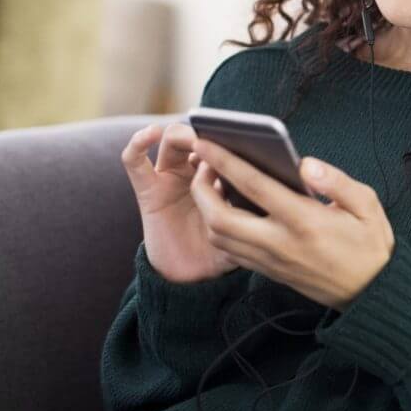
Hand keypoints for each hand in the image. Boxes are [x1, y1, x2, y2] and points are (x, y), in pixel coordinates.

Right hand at [121, 123, 243, 283]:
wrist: (193, 278)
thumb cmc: (223, 249)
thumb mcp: (245, 225)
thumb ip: (255, 207)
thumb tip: (276, 190)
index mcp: (220, 175)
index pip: (224, 144)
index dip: (232, 138)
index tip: (245, 140)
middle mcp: (194, 172)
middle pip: (199, 136)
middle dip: (209, 132)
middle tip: (220, 138)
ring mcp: (169, 178)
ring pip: (172, 140)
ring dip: (184, 135)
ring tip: (196, 141)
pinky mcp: (147, 190)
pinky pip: (134, 162)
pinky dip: (137, 144)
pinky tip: (149, 134)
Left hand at [190, 138, 395, 311]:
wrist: (372, 294)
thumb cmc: (370, 244)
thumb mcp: (367, 205)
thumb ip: (336, 181)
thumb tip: (305, 164)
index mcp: (305, 221)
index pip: (254, 186)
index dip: (225, 162)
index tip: (205, 142)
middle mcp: (280, 243)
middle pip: (219, 219)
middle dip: (201, 189)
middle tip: (203, 165)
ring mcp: (271, 261)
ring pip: (219, 238)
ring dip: (206, 209)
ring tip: (212, 183)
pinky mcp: (269, 272)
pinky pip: (231, 251)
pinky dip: (219, 228)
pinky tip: (227, 208)